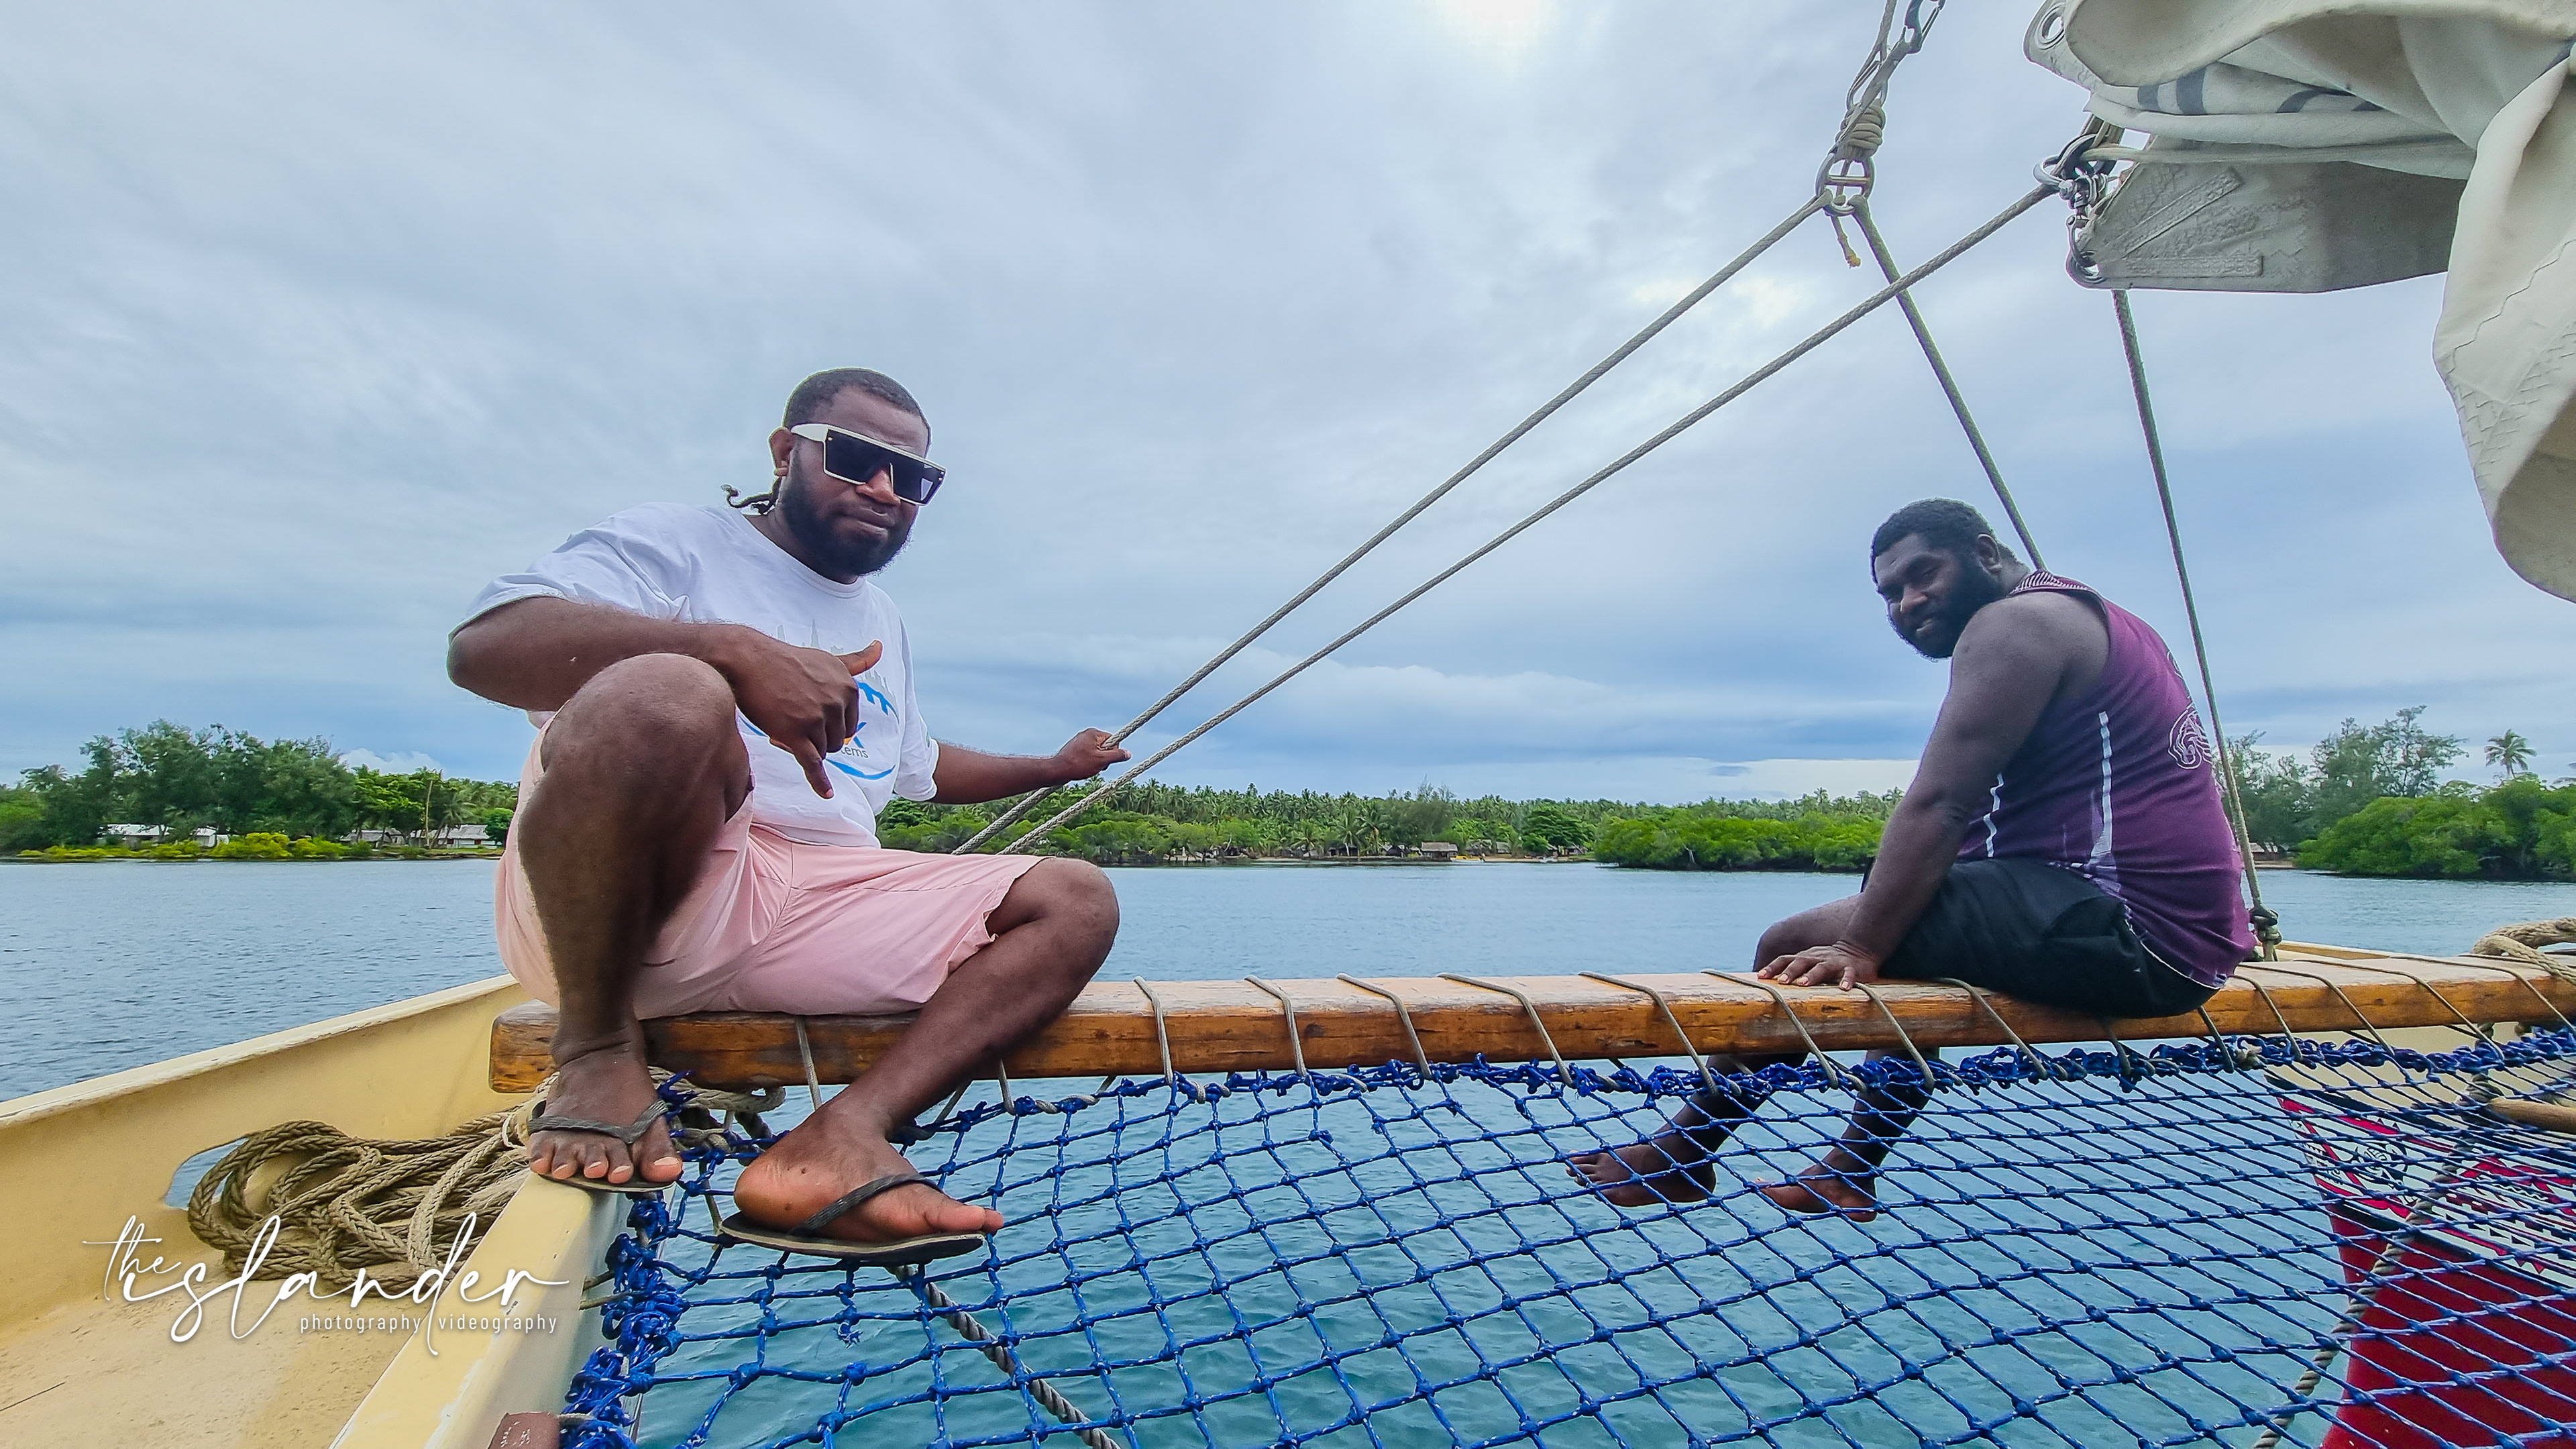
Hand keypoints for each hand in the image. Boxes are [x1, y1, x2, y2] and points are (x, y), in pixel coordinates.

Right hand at [719, 633, 882, 797]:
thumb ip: (856, 661)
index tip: (808, 713)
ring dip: (803, 747)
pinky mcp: (796, 734)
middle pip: (835, 742)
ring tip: (782, 724)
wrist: (748, 659)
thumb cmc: (787, 661)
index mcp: (849, 688)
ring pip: (820, 752)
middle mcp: (837, 703)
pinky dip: (819, 782)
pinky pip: (812, 764)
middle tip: (792, 718)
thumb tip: (880, 647)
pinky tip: (826, 793)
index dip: (827, 726)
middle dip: (816, 738)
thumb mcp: (828, 659)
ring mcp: (817, 719)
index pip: (847, 726)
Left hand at [1049, 728, 1129, 782]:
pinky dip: (1088, 762)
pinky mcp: (1074, 748)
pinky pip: (1088, 754)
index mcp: (1094, 733)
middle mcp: (1086, 734)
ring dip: (1096, 761)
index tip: (1105, 760)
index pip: (1113, 740)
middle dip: (1104, 757)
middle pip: (1105, 746)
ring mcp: (1079, 741)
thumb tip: (1128, 753)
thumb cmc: (1079, 764)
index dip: (1113, 752)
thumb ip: (1116, 756)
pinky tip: (1082, 767)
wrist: (1057, 770)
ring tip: (1088, 767)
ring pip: (1096, 751)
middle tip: (1096, 765)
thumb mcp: (1102, 761)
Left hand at [1756, 941, 1883, 990]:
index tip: (1760, 977)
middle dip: (1790, 971)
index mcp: (1805, 957)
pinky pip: (1849, 974)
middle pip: (1801, 962)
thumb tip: (1769, 984)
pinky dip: (1847, 981)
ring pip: (1822, 967)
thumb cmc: (1827, 961)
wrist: (1858, 950)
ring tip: (1804, 984)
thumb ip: (1794, 970)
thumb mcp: (1809, 963)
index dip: (1773, 967)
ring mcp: (1834, 962)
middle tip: (1782, 981)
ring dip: (1812, 975)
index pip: (1785, 959)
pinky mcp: (1852, 968)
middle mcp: (1817, 957)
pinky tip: (1844, 989)